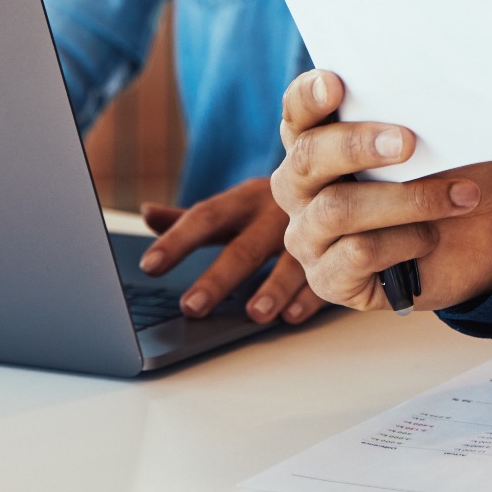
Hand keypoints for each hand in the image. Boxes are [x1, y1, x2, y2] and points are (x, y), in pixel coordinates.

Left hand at [137, 176, 325, 324]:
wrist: (344, 176)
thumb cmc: (276, 203)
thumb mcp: (238, 204)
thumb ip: (193, 217)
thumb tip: (147, 214)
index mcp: (246, 199)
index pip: (205, 217)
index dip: (178, 241)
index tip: (149, 266)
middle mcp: (276, 211)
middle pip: (244, 246)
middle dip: (218, 277)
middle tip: (191, 306)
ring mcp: (312, 228)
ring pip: (291, 259)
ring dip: (273, 286)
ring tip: (254, 314)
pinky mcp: (342, 245)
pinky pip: (328, 270)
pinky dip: (311, 294)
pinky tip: (294, 315)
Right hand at [270, 70, 491, 312]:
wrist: (482, 238)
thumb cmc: (452, 173)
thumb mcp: (445, 135)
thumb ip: (423, 112)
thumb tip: (428, 88)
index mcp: (319, 139)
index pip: (297, 112)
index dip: (309, 96)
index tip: (336, 83)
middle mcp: (301, 187)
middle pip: (307, 158)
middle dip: (357, 145)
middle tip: (408, 141)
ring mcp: (308, 235)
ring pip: (337, 209)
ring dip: (406, 199)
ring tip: (458, 195)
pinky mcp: (328, 279)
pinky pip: (357, 254)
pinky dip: (404, 240)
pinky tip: (431, 237)